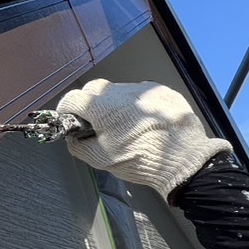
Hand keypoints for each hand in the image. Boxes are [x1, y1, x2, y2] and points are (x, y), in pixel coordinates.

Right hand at [55, 80, 230, 196]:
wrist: (182, 157)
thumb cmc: (138, 159)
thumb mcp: (100, 159)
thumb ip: (78, 145)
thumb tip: (73, 136)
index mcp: (101, 107)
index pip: (72, 98)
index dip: (66, 110)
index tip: (69, 120)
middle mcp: (120, 91)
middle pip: (94, 89)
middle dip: (88, 102)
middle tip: (94, 122)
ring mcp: (143, 89)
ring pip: (118, 90)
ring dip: (113, 103)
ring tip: (123, 124)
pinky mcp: (162, 91)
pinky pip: (141, 94)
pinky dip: (135, 104)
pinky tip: (143, 121)